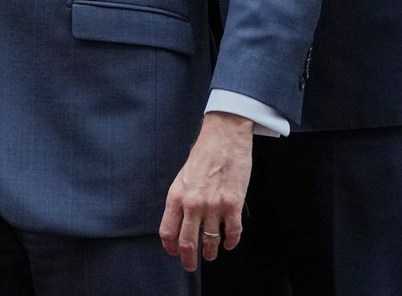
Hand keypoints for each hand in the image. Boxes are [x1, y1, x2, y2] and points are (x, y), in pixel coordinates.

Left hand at [159, 112, 252, 270]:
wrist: (224, 137)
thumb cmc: (203, 154)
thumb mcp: (183, 176)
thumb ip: (181, 199)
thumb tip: (181, 222)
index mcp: (177, 195)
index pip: (168, 231)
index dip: (171, 246)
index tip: (174, 252)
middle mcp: (193, 204)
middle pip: (187, 243)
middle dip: (189, 259)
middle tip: (191, 265)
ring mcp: (214, 206)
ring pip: (210, 242)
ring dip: (211, 252)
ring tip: (211, 254)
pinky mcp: (233, 205)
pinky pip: (232, 234)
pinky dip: (231, 242)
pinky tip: (229, 243)